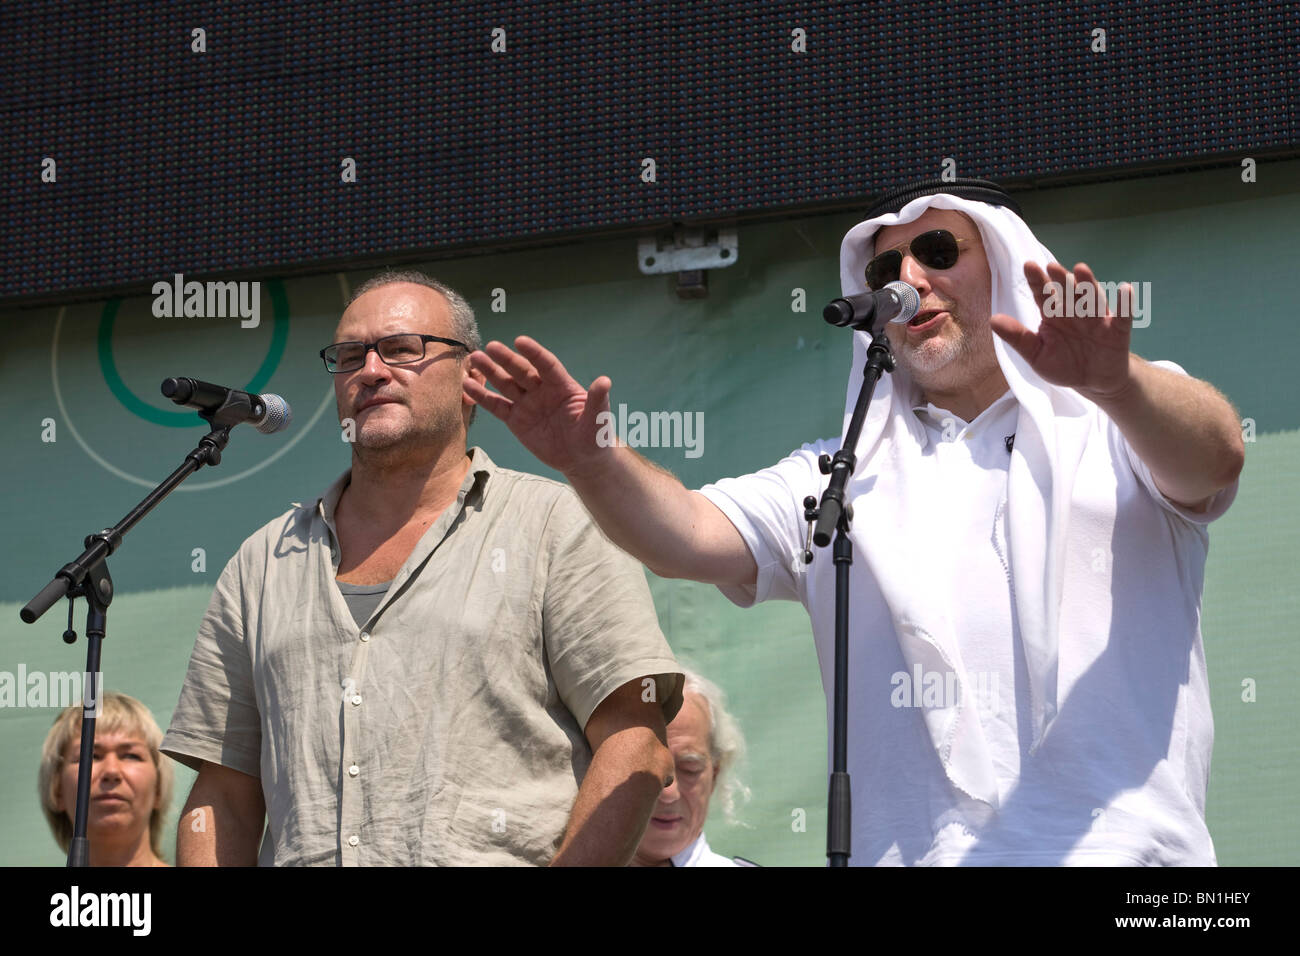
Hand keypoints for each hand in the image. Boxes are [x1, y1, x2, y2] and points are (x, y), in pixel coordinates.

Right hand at [463, 336, 612, 476]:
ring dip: (490, 372)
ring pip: (506, 385)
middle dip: (506, 360)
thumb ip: (598, 400)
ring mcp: (527, 404)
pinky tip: (468, 386)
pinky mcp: (516, 420)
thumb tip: (604, 381)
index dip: (534, 354)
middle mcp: (542, 391)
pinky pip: (497, 406)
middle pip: (522, 371)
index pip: (547, 365)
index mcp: (562, 386)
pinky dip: (482, 397)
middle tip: (490, 347)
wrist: (581, 459)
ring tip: (475, 359)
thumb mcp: (598, 420)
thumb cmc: (594, 437)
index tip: (520, 341)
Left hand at [990, 261, 1134, 402]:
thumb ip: (1018, 338)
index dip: (1037, 281)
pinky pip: (1122, 317)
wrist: (1093, 383)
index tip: (1029, 266)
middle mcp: (1075, 311)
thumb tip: (993, 320)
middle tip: (1051, 267)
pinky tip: (1125, 289)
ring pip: (1091, 299)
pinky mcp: (1117, 330)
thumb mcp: (1036, 354)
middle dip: (1060, 279)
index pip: (1043, 295)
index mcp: (1054, 315)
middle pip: (1067, 292)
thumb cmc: (1063, 364)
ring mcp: (1096, 319)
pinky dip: (1124, 304)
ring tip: (1081, 269)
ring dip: (1087, 284)